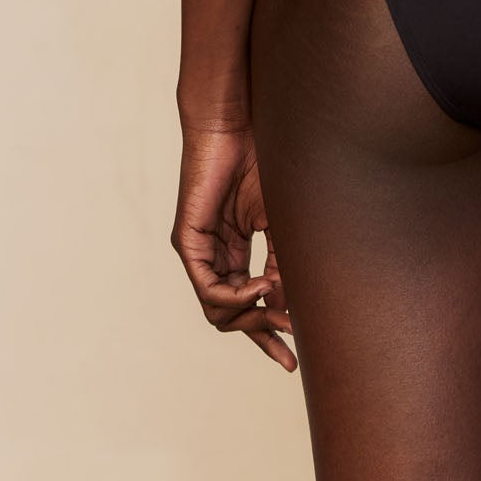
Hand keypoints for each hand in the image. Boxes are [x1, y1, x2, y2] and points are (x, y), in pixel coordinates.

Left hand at [171, 119, 295, 371]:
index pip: (247, 305)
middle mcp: (215, 256)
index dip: (268, 334)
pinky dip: (235, 295)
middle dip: (261, 334)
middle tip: (288, 341)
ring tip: (278, 311)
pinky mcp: (187, 241)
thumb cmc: (263, 161)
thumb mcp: (280, 222)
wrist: (237, 124)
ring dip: (250, 317)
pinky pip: (207, 287)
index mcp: (236, 251)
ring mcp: (199, 251)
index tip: (292, 356)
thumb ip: (281, 263)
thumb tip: (287, 308)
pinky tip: (259, 286)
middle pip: (231, 317)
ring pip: (217, 310)